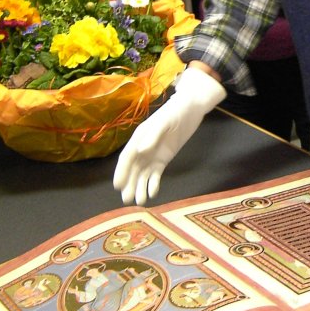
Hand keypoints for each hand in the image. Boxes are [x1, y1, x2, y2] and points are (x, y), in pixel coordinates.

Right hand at [113, 67, 225, 204]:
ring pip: (143, 174)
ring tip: (139, 202)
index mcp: (139, 137)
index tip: (117, 185)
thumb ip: (153, 136)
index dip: (122, 171)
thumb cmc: (176, 111)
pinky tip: (153, 193)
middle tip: (127, 200)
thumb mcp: (165, 121)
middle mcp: (143, 148)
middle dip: (129, 184)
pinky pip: (156, 174)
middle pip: (133, 169)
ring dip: (140, 187)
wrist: (191, 109)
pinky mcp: (164, 159)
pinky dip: (153, 184)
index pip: (127, 157)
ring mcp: (153, 155)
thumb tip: (140, 151)